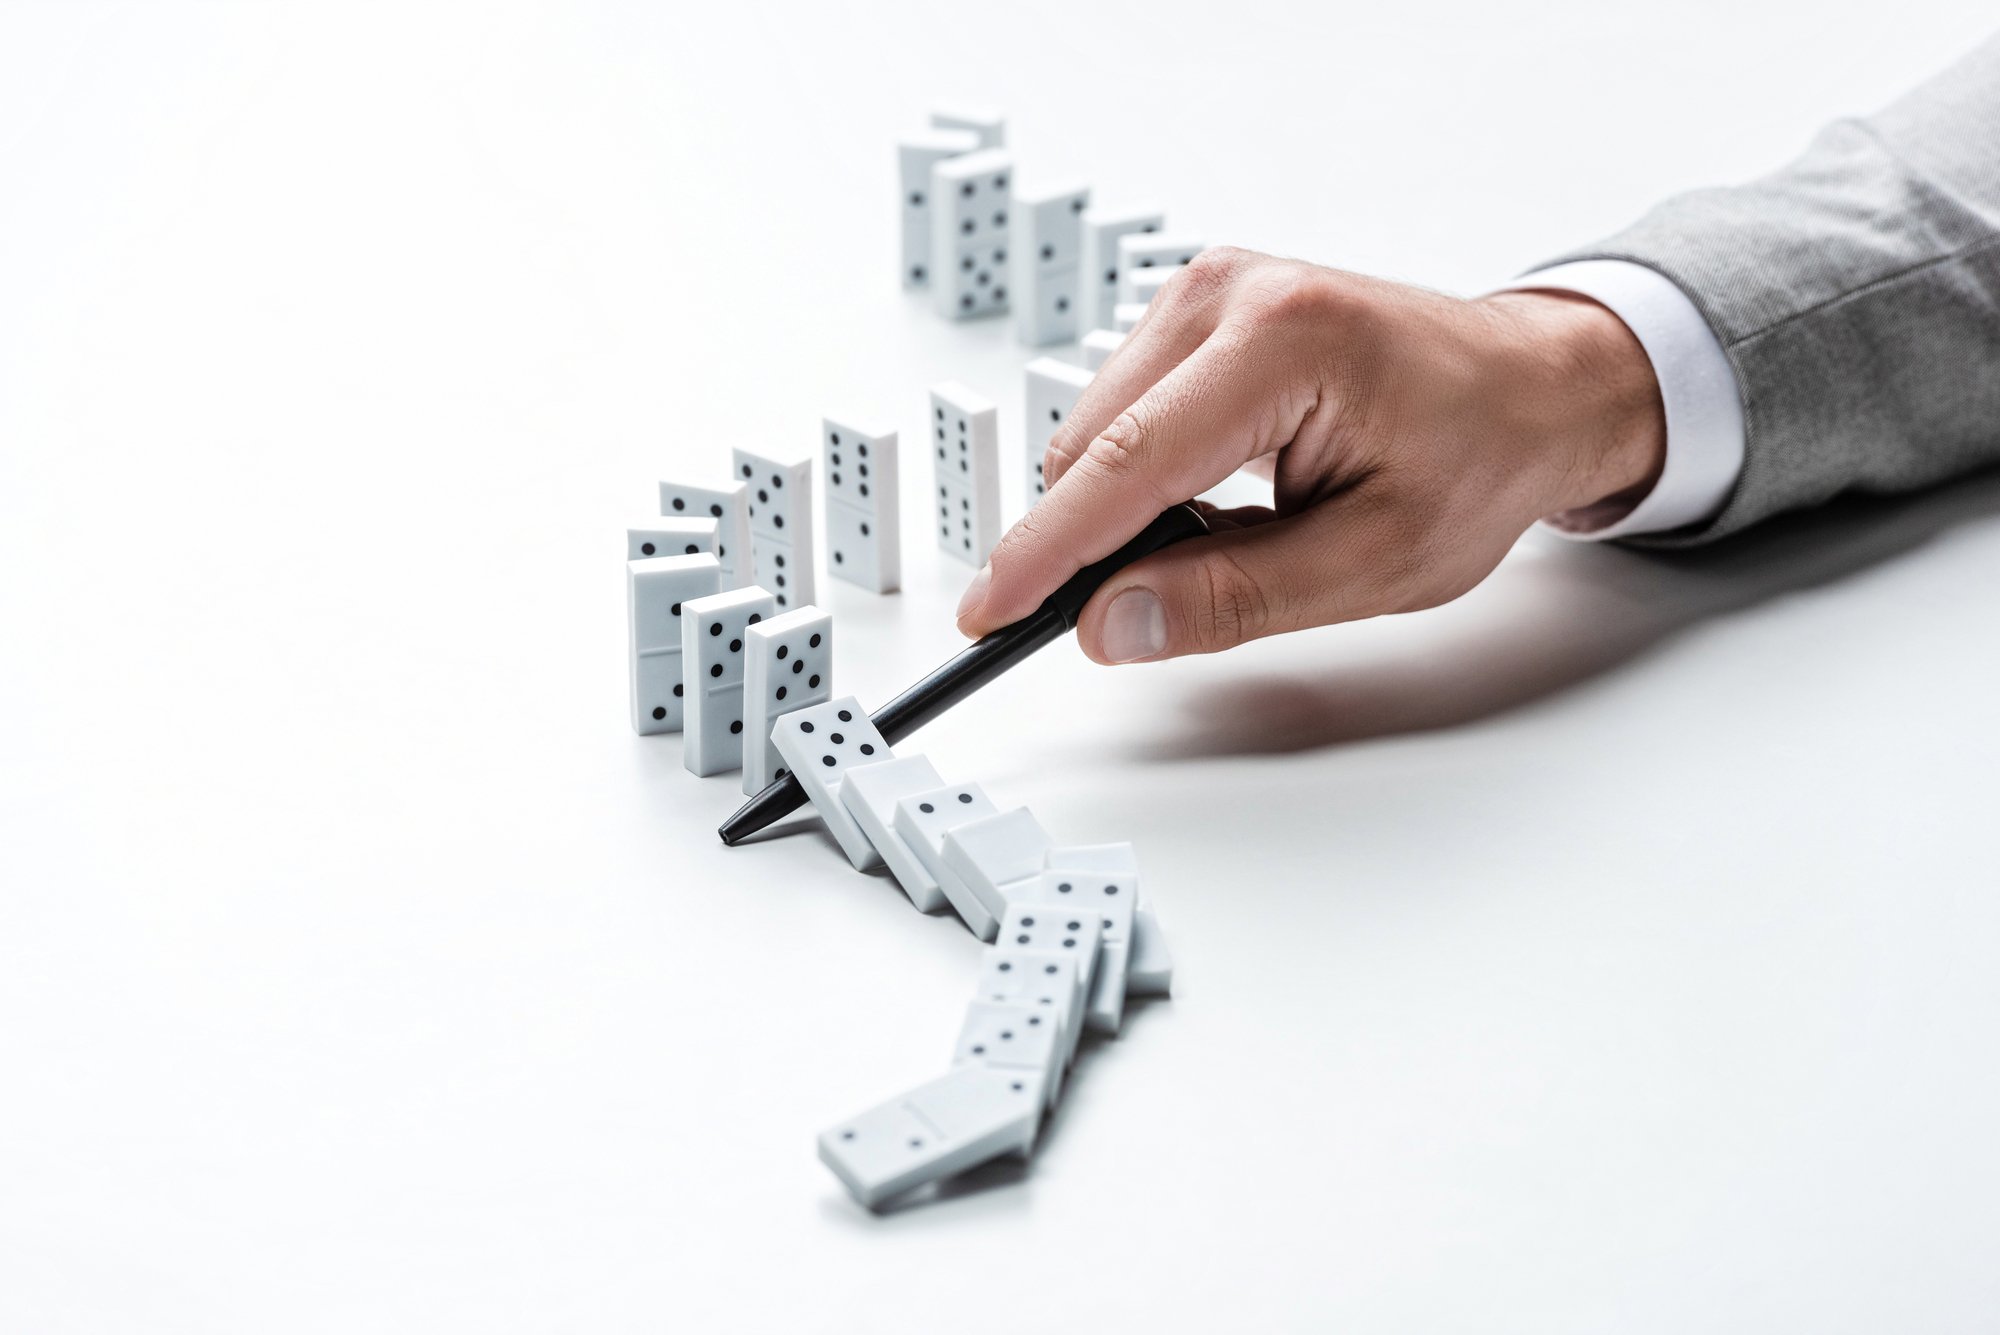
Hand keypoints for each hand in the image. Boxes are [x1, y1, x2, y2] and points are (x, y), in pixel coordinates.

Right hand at [953, 248, 1666, 661]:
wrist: (1529, 385)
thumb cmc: (1479, 457)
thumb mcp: (1376, 562)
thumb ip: (1234, 598)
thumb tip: (1111, 624)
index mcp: (1285, 341)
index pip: (1128, 464)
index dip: (1045, 552)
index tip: (986, 615)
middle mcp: (1230, 292)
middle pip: (1092, 447)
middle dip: (1096, 543)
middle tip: (1163, 610)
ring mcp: (1205, 289)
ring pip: (1094, 433)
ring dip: (1125, 509)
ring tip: (1235, 535)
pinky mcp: (1194, 306)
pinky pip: (1120, 412)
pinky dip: (1141, 475)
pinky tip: (1217, 496)